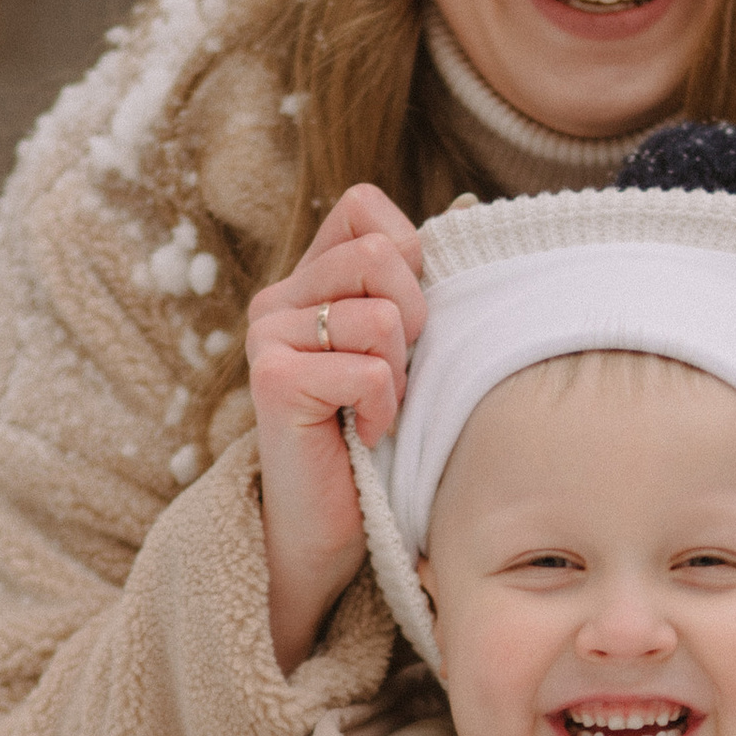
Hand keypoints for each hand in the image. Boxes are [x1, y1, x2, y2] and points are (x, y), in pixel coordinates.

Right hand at [246, 184, 425, 672]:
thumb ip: (417, 283)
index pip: (362, 206)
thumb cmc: (377, 440)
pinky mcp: (272, 380)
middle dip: (415, 318)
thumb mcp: (404, 350)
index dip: (407, 255)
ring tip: (377, 408)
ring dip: (400, 372)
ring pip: (383, 315)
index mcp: (310, 279)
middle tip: (397, 374)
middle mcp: (278, 298)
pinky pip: (369, 371)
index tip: (407, 323)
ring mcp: (267, 335)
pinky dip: (384, 409)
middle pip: (379, 252)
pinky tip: (364, 435)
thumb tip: (468, 209)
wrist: (326, 530)